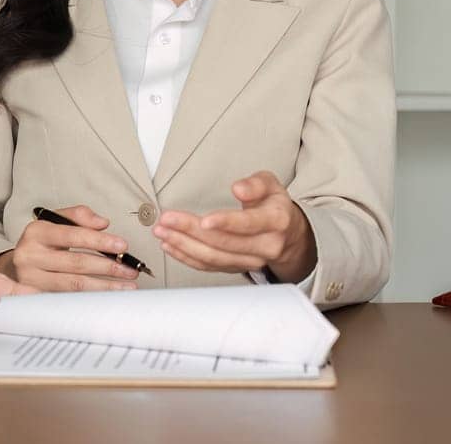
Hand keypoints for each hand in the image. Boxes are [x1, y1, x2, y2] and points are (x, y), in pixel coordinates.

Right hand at [0, 204, 139, 292]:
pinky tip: (107, 295)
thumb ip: (79, 216)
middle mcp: (30, 255)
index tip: (122, 245)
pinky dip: (91, 297)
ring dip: (105, 286)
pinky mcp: (37, 297)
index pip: (72, 235)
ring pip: (74, 285)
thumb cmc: (41, 242)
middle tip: (130, 269)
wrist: (15, 265)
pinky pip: (69, 298)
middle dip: (108, 266)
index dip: (99, 241)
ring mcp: (32, 279)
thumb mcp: (55, 221)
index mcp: (36, 231)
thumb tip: (102, 223)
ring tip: (126, 285)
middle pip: (76, 263)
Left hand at [153, 171, 316, 278]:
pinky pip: (209, 266)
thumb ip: (255, 183)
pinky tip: (170, 246)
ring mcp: (251, 261)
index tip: (204, 220)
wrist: (288, 235)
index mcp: (276, 221)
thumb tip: (239, 188)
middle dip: (191, 231)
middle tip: (167, 219)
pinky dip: (187, 257)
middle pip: (225, 243)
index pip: (249, 224)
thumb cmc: (274, 205)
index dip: (226, 223)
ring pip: (214, 258)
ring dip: (184, 245)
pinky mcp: (236, 267)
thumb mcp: (271, 185)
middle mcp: (265, 246)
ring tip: (162, 232)